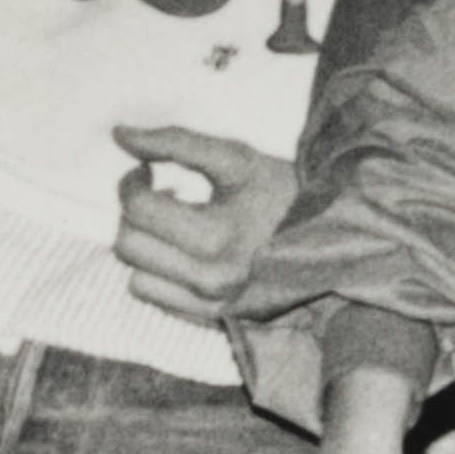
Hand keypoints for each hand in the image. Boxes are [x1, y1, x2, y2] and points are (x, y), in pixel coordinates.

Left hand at [110, 123, 295, 326]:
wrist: (334, 236)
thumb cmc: (284, 191)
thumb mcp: (237, 158)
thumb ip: (177, 142)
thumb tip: (120, 134)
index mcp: (217, 236)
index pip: (138, 210)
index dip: (131, 183)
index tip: (146, 171)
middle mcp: (211, 279)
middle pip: (128, 246)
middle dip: (136, 215)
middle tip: (162, 196)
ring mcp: (212, 305)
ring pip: (136, 278)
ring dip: (145, 248)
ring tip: (175, 228)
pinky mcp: (213, 319)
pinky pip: (156, 299)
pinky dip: (159, 274)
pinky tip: (185, 254)